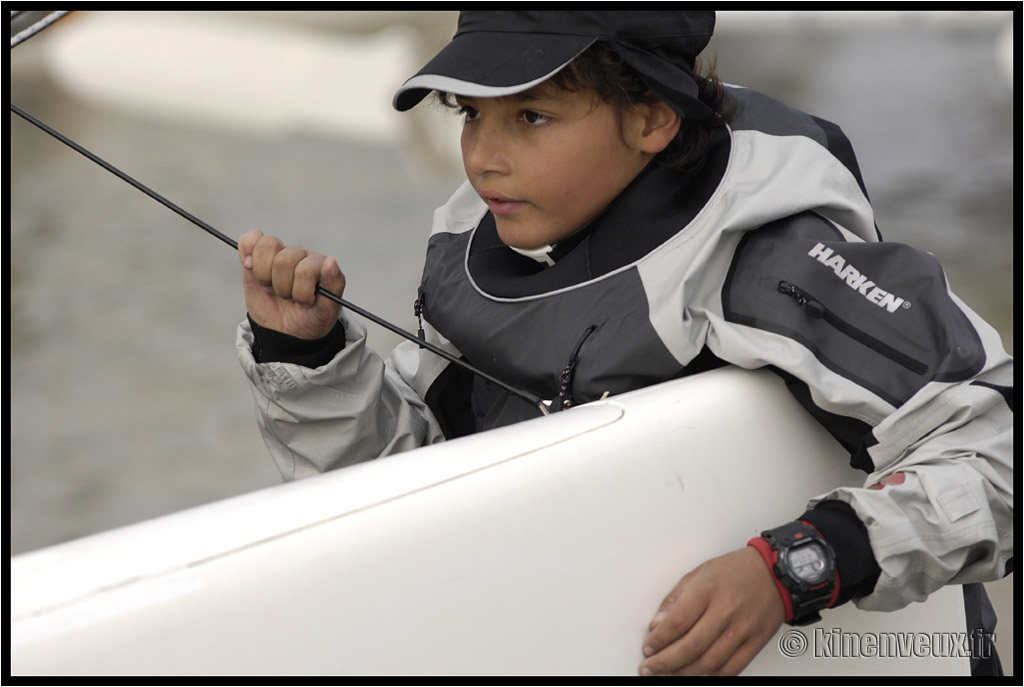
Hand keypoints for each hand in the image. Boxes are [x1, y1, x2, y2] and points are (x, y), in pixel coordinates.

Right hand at [239, 230, 344, 339]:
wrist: (285, 332)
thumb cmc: (309, 319)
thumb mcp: (327, 310)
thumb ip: (334, 284)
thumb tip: (331, 260)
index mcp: (320, 264)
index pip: (305, 270)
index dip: (301, 292)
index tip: (305, 302)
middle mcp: (300, 255)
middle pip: (283, 260)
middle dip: (282, 288)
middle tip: (288, 298)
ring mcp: (278, 253)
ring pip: (265, 248)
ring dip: (266, 277)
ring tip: (274, 289)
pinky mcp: (256, 255)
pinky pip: (249, 240)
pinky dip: (247, 253)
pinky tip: (251, 268)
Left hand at [639, 547, 785, 675]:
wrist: (775, 573)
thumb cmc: (736, 570)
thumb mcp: (700, 573)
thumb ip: (676, 598)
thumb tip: (657, 623)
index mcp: (707, 590)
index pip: (677, 622)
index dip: (658, 640)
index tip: (648, 648)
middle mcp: (725, 611)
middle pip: (690, 646)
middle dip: (665, 662)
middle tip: (650, 667)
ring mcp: (742, 629)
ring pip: (709, 662)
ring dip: (685, 672)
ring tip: (669, 673)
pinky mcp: (756, 642)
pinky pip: (732, 668)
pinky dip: (712, 675)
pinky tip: (698, 673)